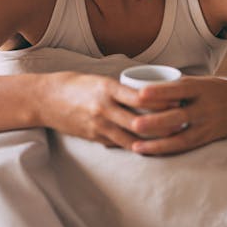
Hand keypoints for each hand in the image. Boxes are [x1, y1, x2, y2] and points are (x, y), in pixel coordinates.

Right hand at [38, 71, 170, 149]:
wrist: (44, 99)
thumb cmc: (72, 84)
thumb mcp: (97, 80)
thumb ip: (118, 88)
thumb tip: (145, 95)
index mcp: (106, 88)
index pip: (140, 97)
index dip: (161, 101)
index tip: (178, 101)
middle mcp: (104, 107)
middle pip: (140, 121)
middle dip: (163, 125)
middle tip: (182, 124)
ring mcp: (98, 125)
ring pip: (132, 137)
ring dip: (152, 140)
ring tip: (171, 139)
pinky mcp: (94, 137)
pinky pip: (119, 143)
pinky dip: (134, 145)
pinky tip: (148, 146)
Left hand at [128, 76, 226, 155]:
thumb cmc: (213, 89)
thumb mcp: (198, 81)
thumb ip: (174, 86)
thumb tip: (140, 86)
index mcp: (200, 88)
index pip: (179, 90)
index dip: (160, 91)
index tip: (140, 94)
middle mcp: (204, 107)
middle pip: (179, 116)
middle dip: (156, 122)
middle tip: (134, 123)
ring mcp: (206, 125)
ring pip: (181, 137)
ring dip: (158, 143)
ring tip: (136, 146)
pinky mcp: (206, 139)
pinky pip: (184, 146)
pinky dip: (166, 150)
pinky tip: (149, 152)